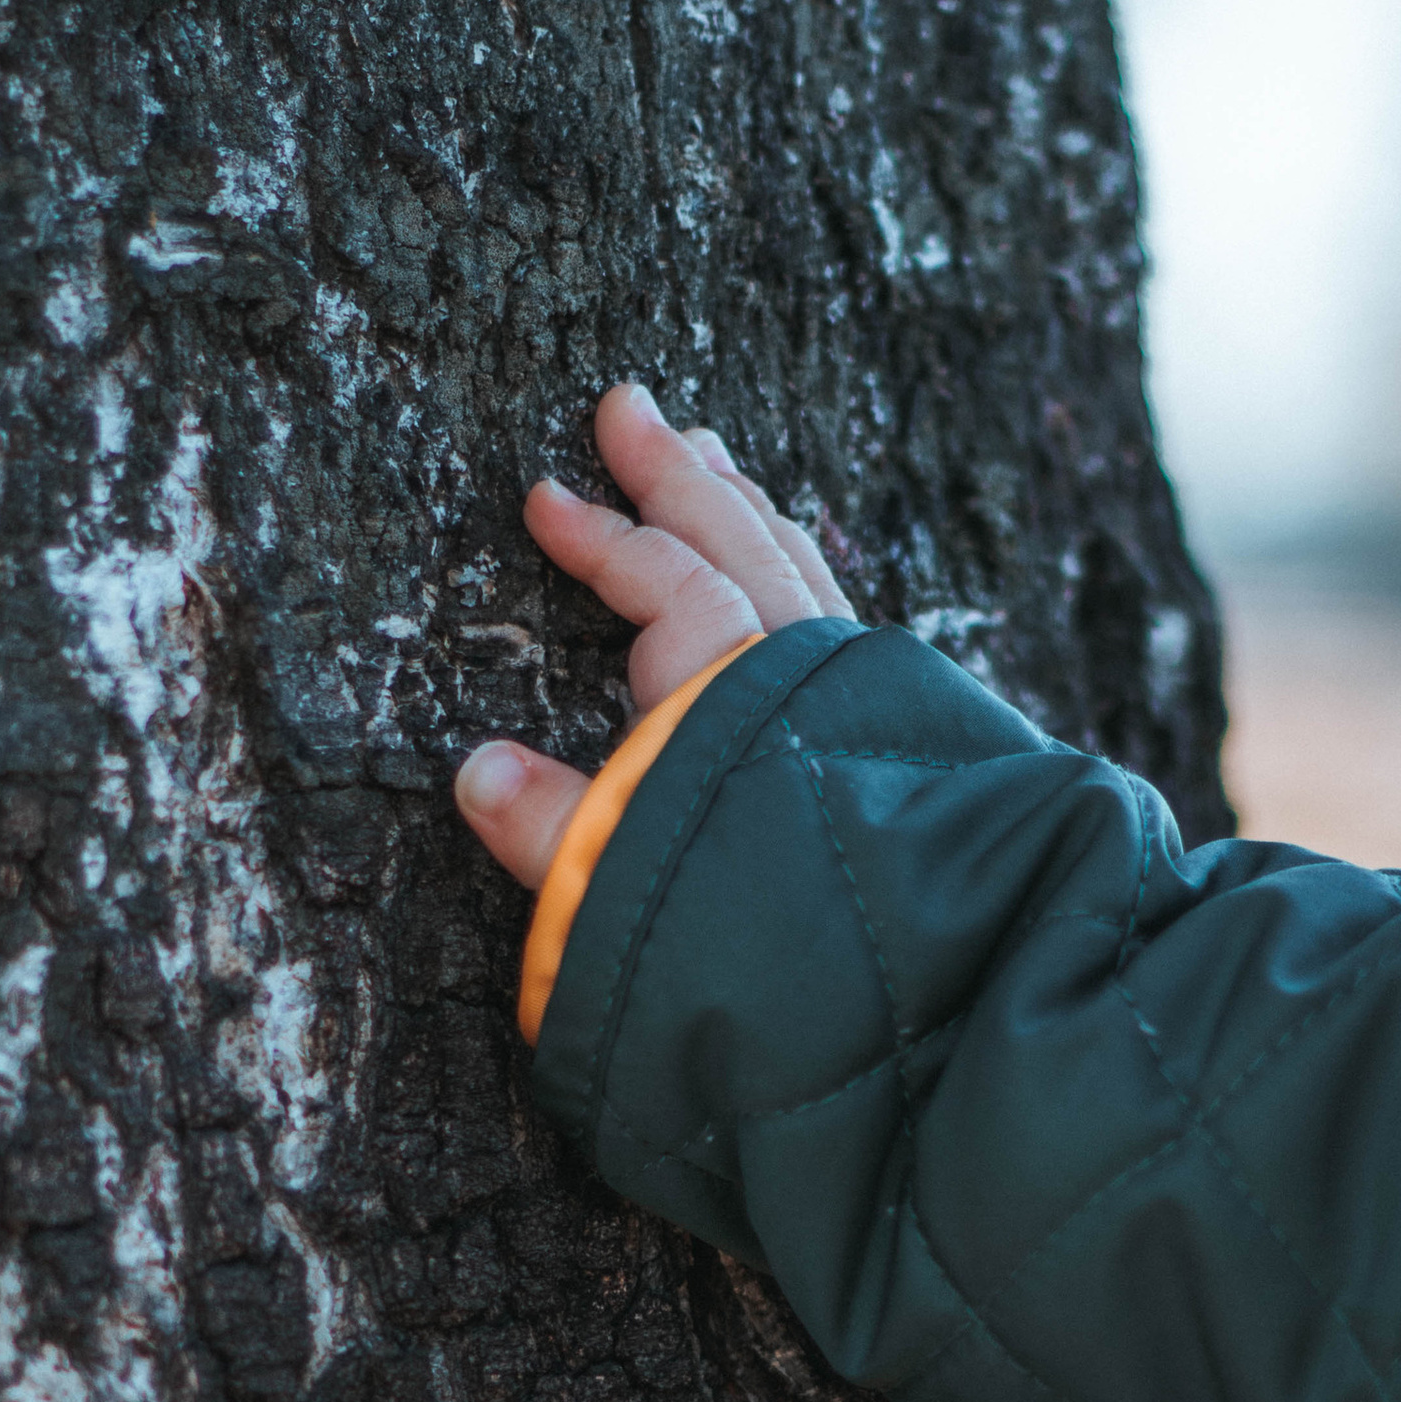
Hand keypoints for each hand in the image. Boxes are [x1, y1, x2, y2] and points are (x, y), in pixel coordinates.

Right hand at [455, 382, 852, 890]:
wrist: (924, 996)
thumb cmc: (762, 938)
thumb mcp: (624, 890)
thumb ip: (553, 832)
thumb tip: (476, 772)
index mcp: (731, 693)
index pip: (666, 583)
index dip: (602, 538)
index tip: (544, 499)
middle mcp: (807, 678)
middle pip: (743, 547)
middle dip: (682, 475)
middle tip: (631, 406)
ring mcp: (859, 704)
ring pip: (802, 576)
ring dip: (747, 511)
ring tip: (712, 458)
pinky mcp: (897, 740)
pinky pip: (837, 621)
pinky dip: (799, 573)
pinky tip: (791, 576)